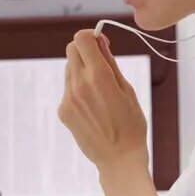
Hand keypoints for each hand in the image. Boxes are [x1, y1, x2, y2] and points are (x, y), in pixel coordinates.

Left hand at [58, 29, 148, 171]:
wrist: (119, 159)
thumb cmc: (131, 124)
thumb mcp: (127, 89)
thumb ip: (110, 62)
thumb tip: (100, 41)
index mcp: (98, 76)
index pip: (81, 39)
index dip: (91, 37)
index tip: (101, 44)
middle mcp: (79, 85)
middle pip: (72, 50)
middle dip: (85, 51)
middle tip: (101, 64)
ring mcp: (68, 99)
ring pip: (69, 69)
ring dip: (82, 70)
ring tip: (100, 91)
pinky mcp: (63, 111)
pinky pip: (68, 89)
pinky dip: (78, 89)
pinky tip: (93, 106)